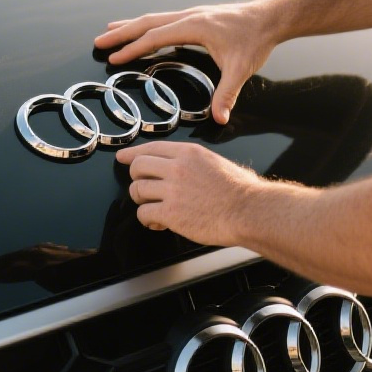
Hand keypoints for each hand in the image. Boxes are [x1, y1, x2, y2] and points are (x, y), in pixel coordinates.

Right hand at [94, 0, 281, 124]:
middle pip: (147, 22)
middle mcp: (188, 16)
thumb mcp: (241, 69)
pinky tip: (143, 32)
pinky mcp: (196, 16)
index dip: (133, 48)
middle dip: (121, 33)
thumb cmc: (255, 40)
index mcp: (193, 26)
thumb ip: (227, 94)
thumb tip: (220, 118)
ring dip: (131, 26)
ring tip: (111, 32)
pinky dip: (148, 25)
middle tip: (98, 41)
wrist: (270, 18)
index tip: (113, 57)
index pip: (155, 37)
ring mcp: (192, 13)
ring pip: (154, 18)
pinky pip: (164, 19)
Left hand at [117, 142, 261, 244]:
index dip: (132, 154)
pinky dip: (148, 220)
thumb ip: (195, 162)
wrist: (248, 210)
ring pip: (137, 191)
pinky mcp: (170, 213)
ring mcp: (172, 190)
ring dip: (142, 201)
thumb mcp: (216, 162)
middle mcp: (177, 167)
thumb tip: (186, 168)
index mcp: (189, 153)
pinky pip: (143, 214)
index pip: (150, 148)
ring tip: (154, 208)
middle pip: (138, 167)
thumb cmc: (241, 190)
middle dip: (137, 178)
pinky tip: (158, 223)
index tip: (123, 157)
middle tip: (143, 188)